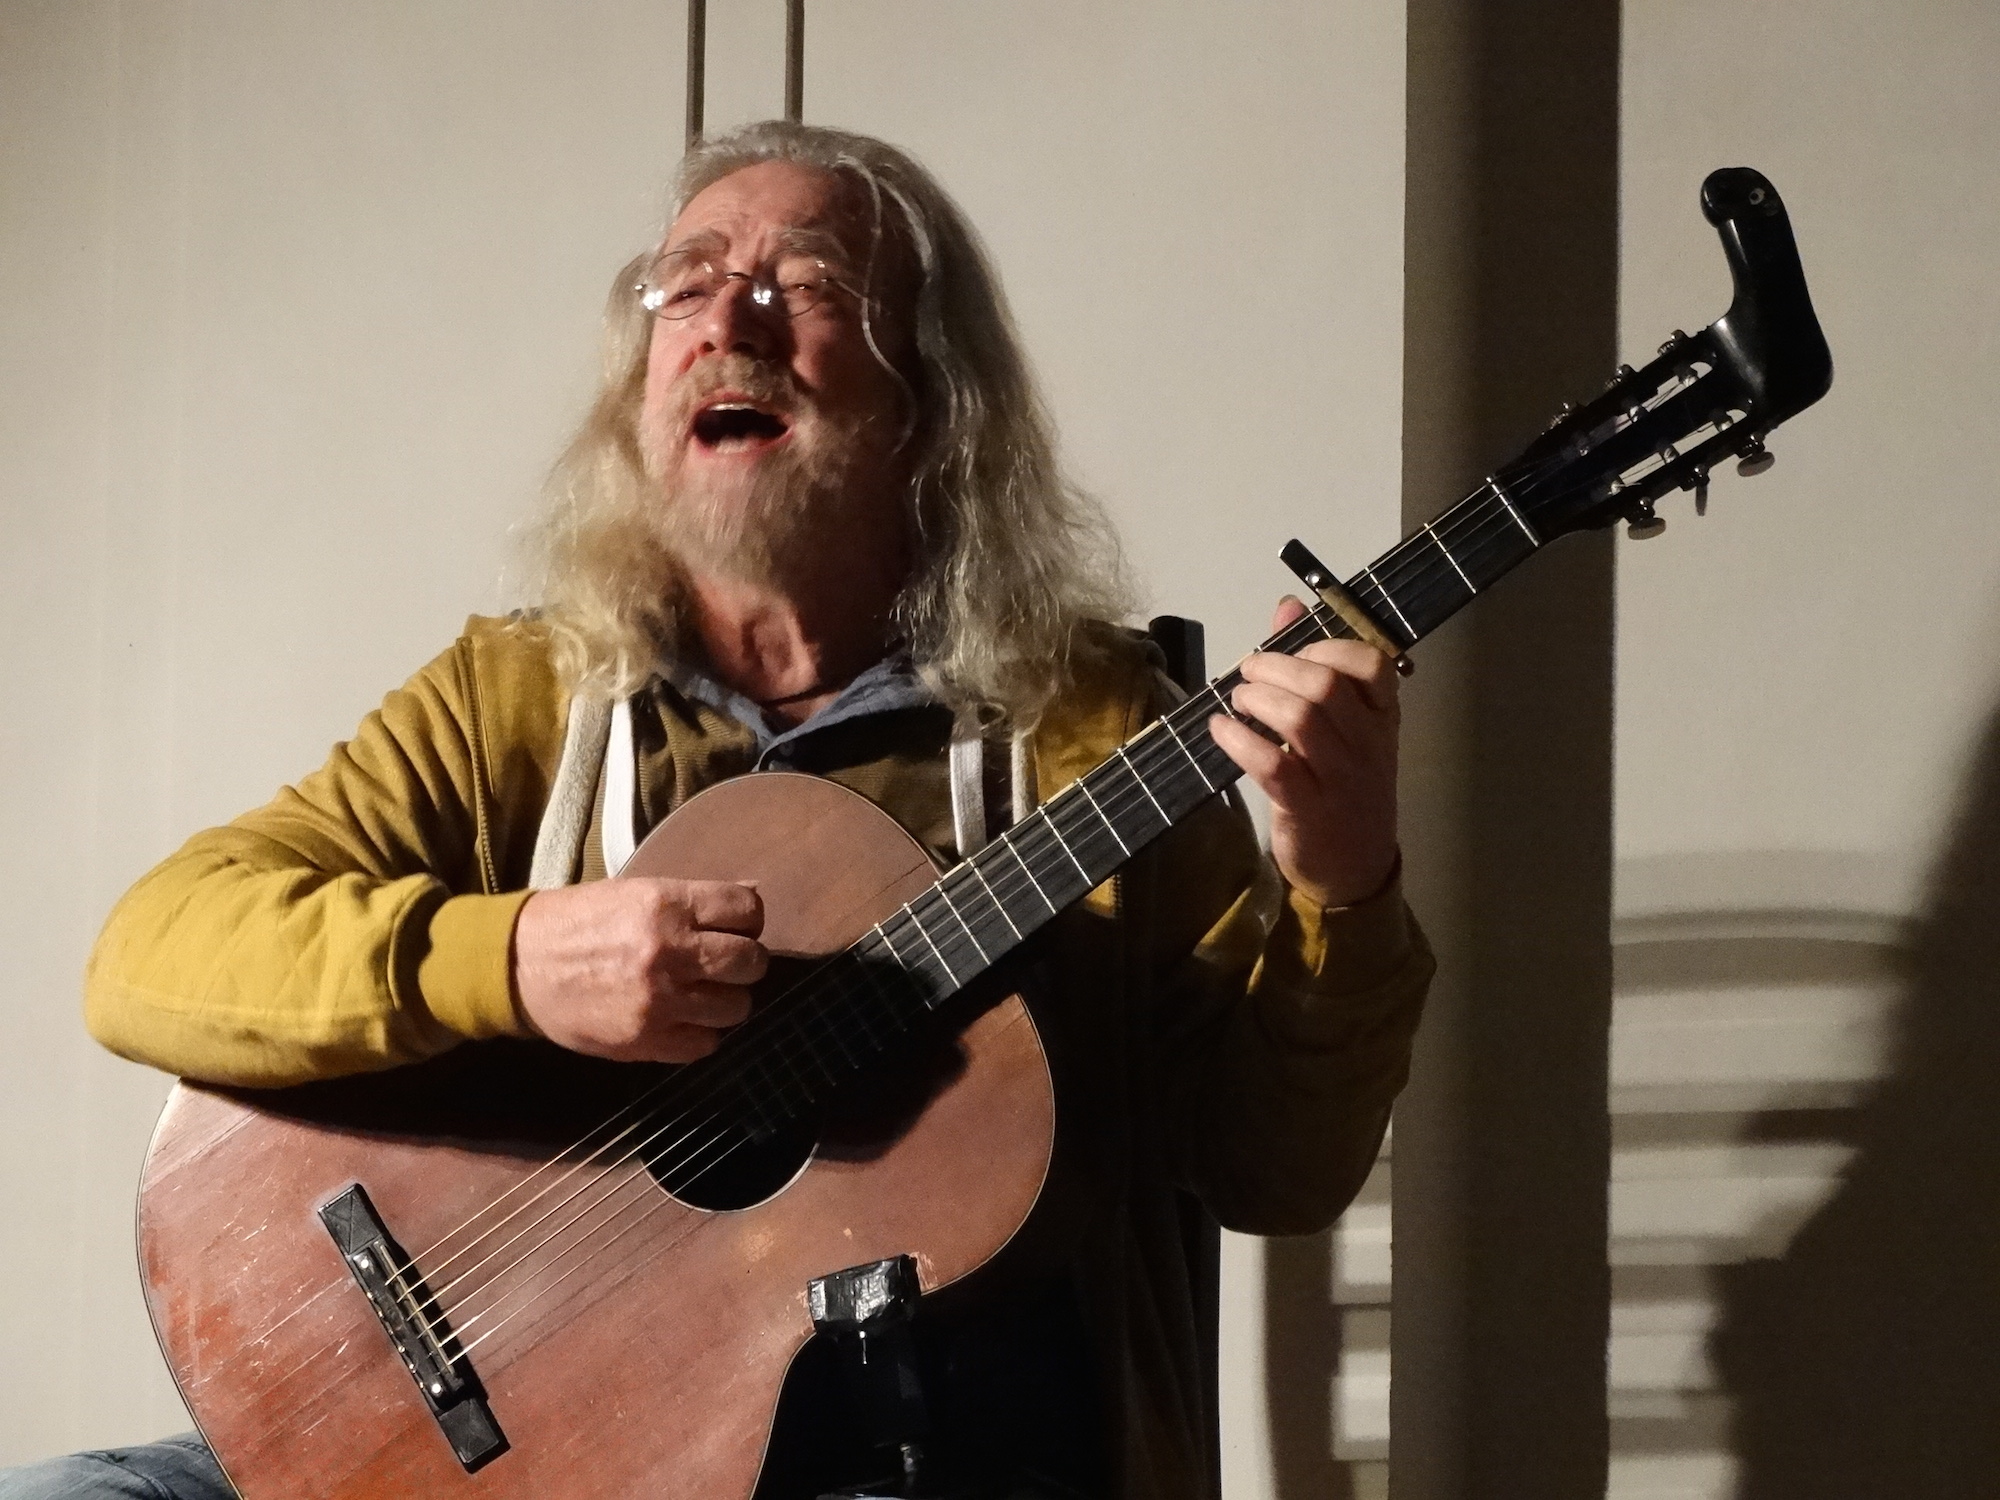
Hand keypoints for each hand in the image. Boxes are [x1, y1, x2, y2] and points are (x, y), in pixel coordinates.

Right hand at [512, 878, 766, 1061]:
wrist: (521, 965)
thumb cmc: (581, 922)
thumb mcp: (637, 892)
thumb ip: (694, 900)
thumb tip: (754, 899)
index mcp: (667, 905)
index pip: (748, 910)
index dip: (748, 920)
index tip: (736, 927)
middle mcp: (669, 951)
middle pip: (751, 962)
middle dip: (744, 962)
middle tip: (724, 963)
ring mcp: (659, 1001)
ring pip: (737, 1007)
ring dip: (725, 1000)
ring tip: (702, 992)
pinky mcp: (646, 1041)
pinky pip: (706, 1044)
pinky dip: (700, 1033)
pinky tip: (681, 1018)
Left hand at [1207, 596, 1400, 909]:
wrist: (1354, 868)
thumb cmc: (1342, 786)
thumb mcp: (1343, 727)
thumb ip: (1315, 663)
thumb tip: (1286, 606)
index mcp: (1382, 717)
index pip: (1372, 663)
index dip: (1325, 647)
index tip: (1296, 654)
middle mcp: (1368, 745)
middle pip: (1325, 686)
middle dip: (1276, 668)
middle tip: (1249, 672)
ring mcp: (1340, 779)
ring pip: (1301, 720)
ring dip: (1257, 700)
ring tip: (1238, 700)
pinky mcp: (1307, 810)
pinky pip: (1272, 765)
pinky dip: (1239, 740)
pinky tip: (1221, 730)